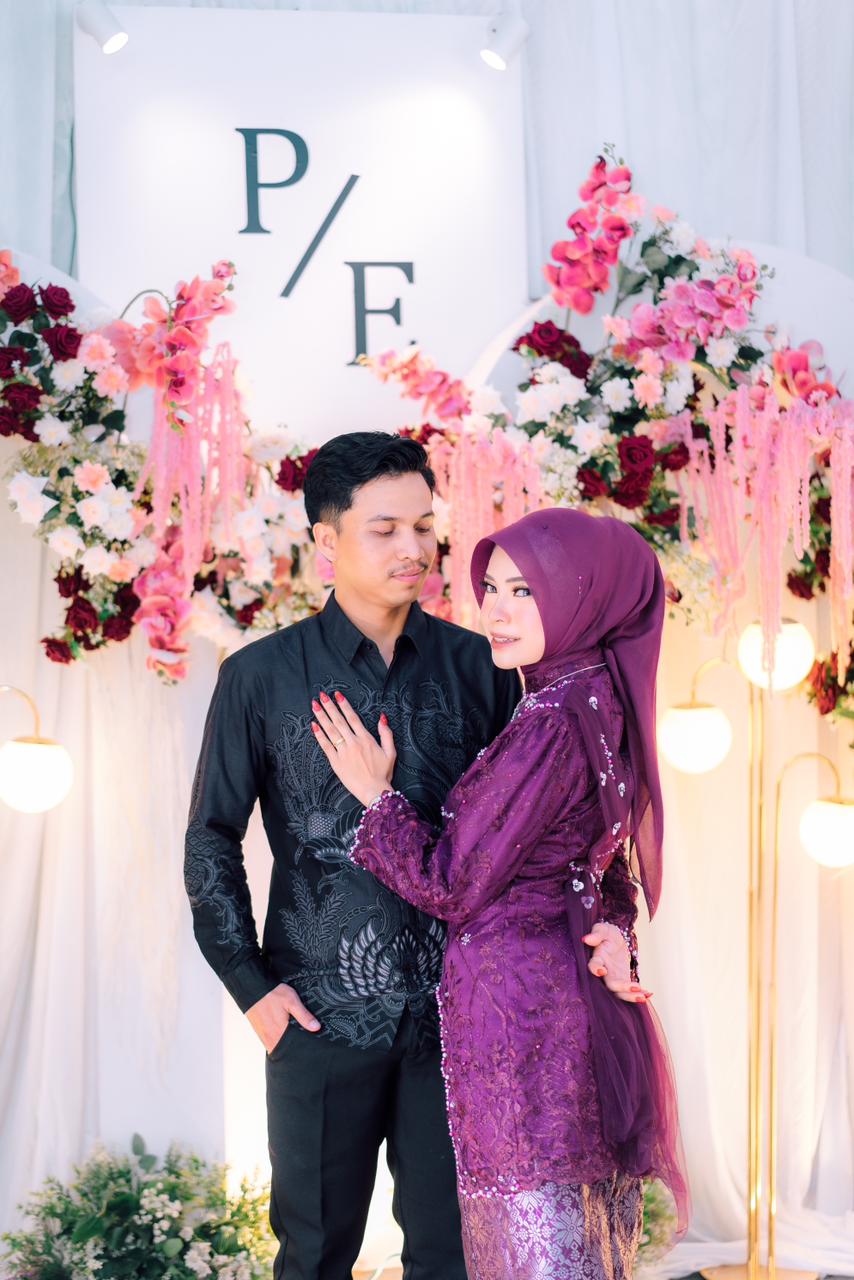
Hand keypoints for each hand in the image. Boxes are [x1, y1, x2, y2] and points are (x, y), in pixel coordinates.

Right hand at [246, 982, 319, 1053]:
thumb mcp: (291, 1001)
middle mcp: (270, 1038)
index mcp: (279, 1032)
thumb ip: (304, 1015)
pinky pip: (270, 1042)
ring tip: (292, 1036)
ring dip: (284, 1044)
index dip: (301, 1048)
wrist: (252, 988)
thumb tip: (316, 1027)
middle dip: (293, 1047)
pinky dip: (277, 1040)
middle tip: (301, 1041)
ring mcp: (263, 1036)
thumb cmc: (271, 994)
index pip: (293, 1048)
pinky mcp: (259, 1032)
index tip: (308, 1046)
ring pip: (277, 1047)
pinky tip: (282, 1032)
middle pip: (284, 1049)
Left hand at [311, 690, 396, 807]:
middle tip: (321, 695)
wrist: (374, 791)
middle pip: (339, 721)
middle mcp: (353, 743)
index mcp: (365, 739)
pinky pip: (326, 746)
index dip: (344, 705)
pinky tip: (313, 726)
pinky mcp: (336, 762)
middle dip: (329, 707)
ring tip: (315, 705)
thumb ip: (386, 733)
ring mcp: (343, 752)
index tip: (337, 695)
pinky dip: (319, 735)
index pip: (352, 717)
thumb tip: (382, 717)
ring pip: (330, 731)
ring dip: (322, 717)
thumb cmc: (383, 773)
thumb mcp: (390, 752)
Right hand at [582, 921, 651, 1003]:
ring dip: (631, 996)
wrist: (616, 939)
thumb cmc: (607, 934)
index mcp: (598, 958)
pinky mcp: (624, 980)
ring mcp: (614, 978)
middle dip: (622, 988)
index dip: (596, 969)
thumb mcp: (603, 929)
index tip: (601, 971)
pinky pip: (630, 991)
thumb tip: (587, 939)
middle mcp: (604, 972)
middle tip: (636, 988)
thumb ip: (597, 934)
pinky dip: (639, 994)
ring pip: (620, 992)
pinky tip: (648, 995)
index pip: (594, 964)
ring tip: (643, 997)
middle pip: (610, 984)